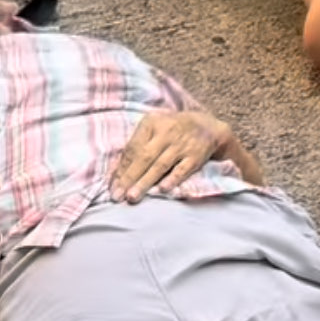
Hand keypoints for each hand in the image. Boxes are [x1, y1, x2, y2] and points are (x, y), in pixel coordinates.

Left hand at [111, 109, 229, 200]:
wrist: (207, 126)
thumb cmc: (171, 131)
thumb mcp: (153, 130)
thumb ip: (136, 148)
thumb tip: (116, 175)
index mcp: (151, 124)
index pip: (133, 148)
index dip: (122, 169)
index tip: (112, 187)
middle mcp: (166, 132)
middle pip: (144, 157)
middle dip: (129, 178)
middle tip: (117, 196)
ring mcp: (182, 144)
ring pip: (160, 165)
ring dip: (145, 182)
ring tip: (132, 197)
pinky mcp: (196, 155)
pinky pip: (183, 169)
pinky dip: (172, 179)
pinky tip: (162, 190)